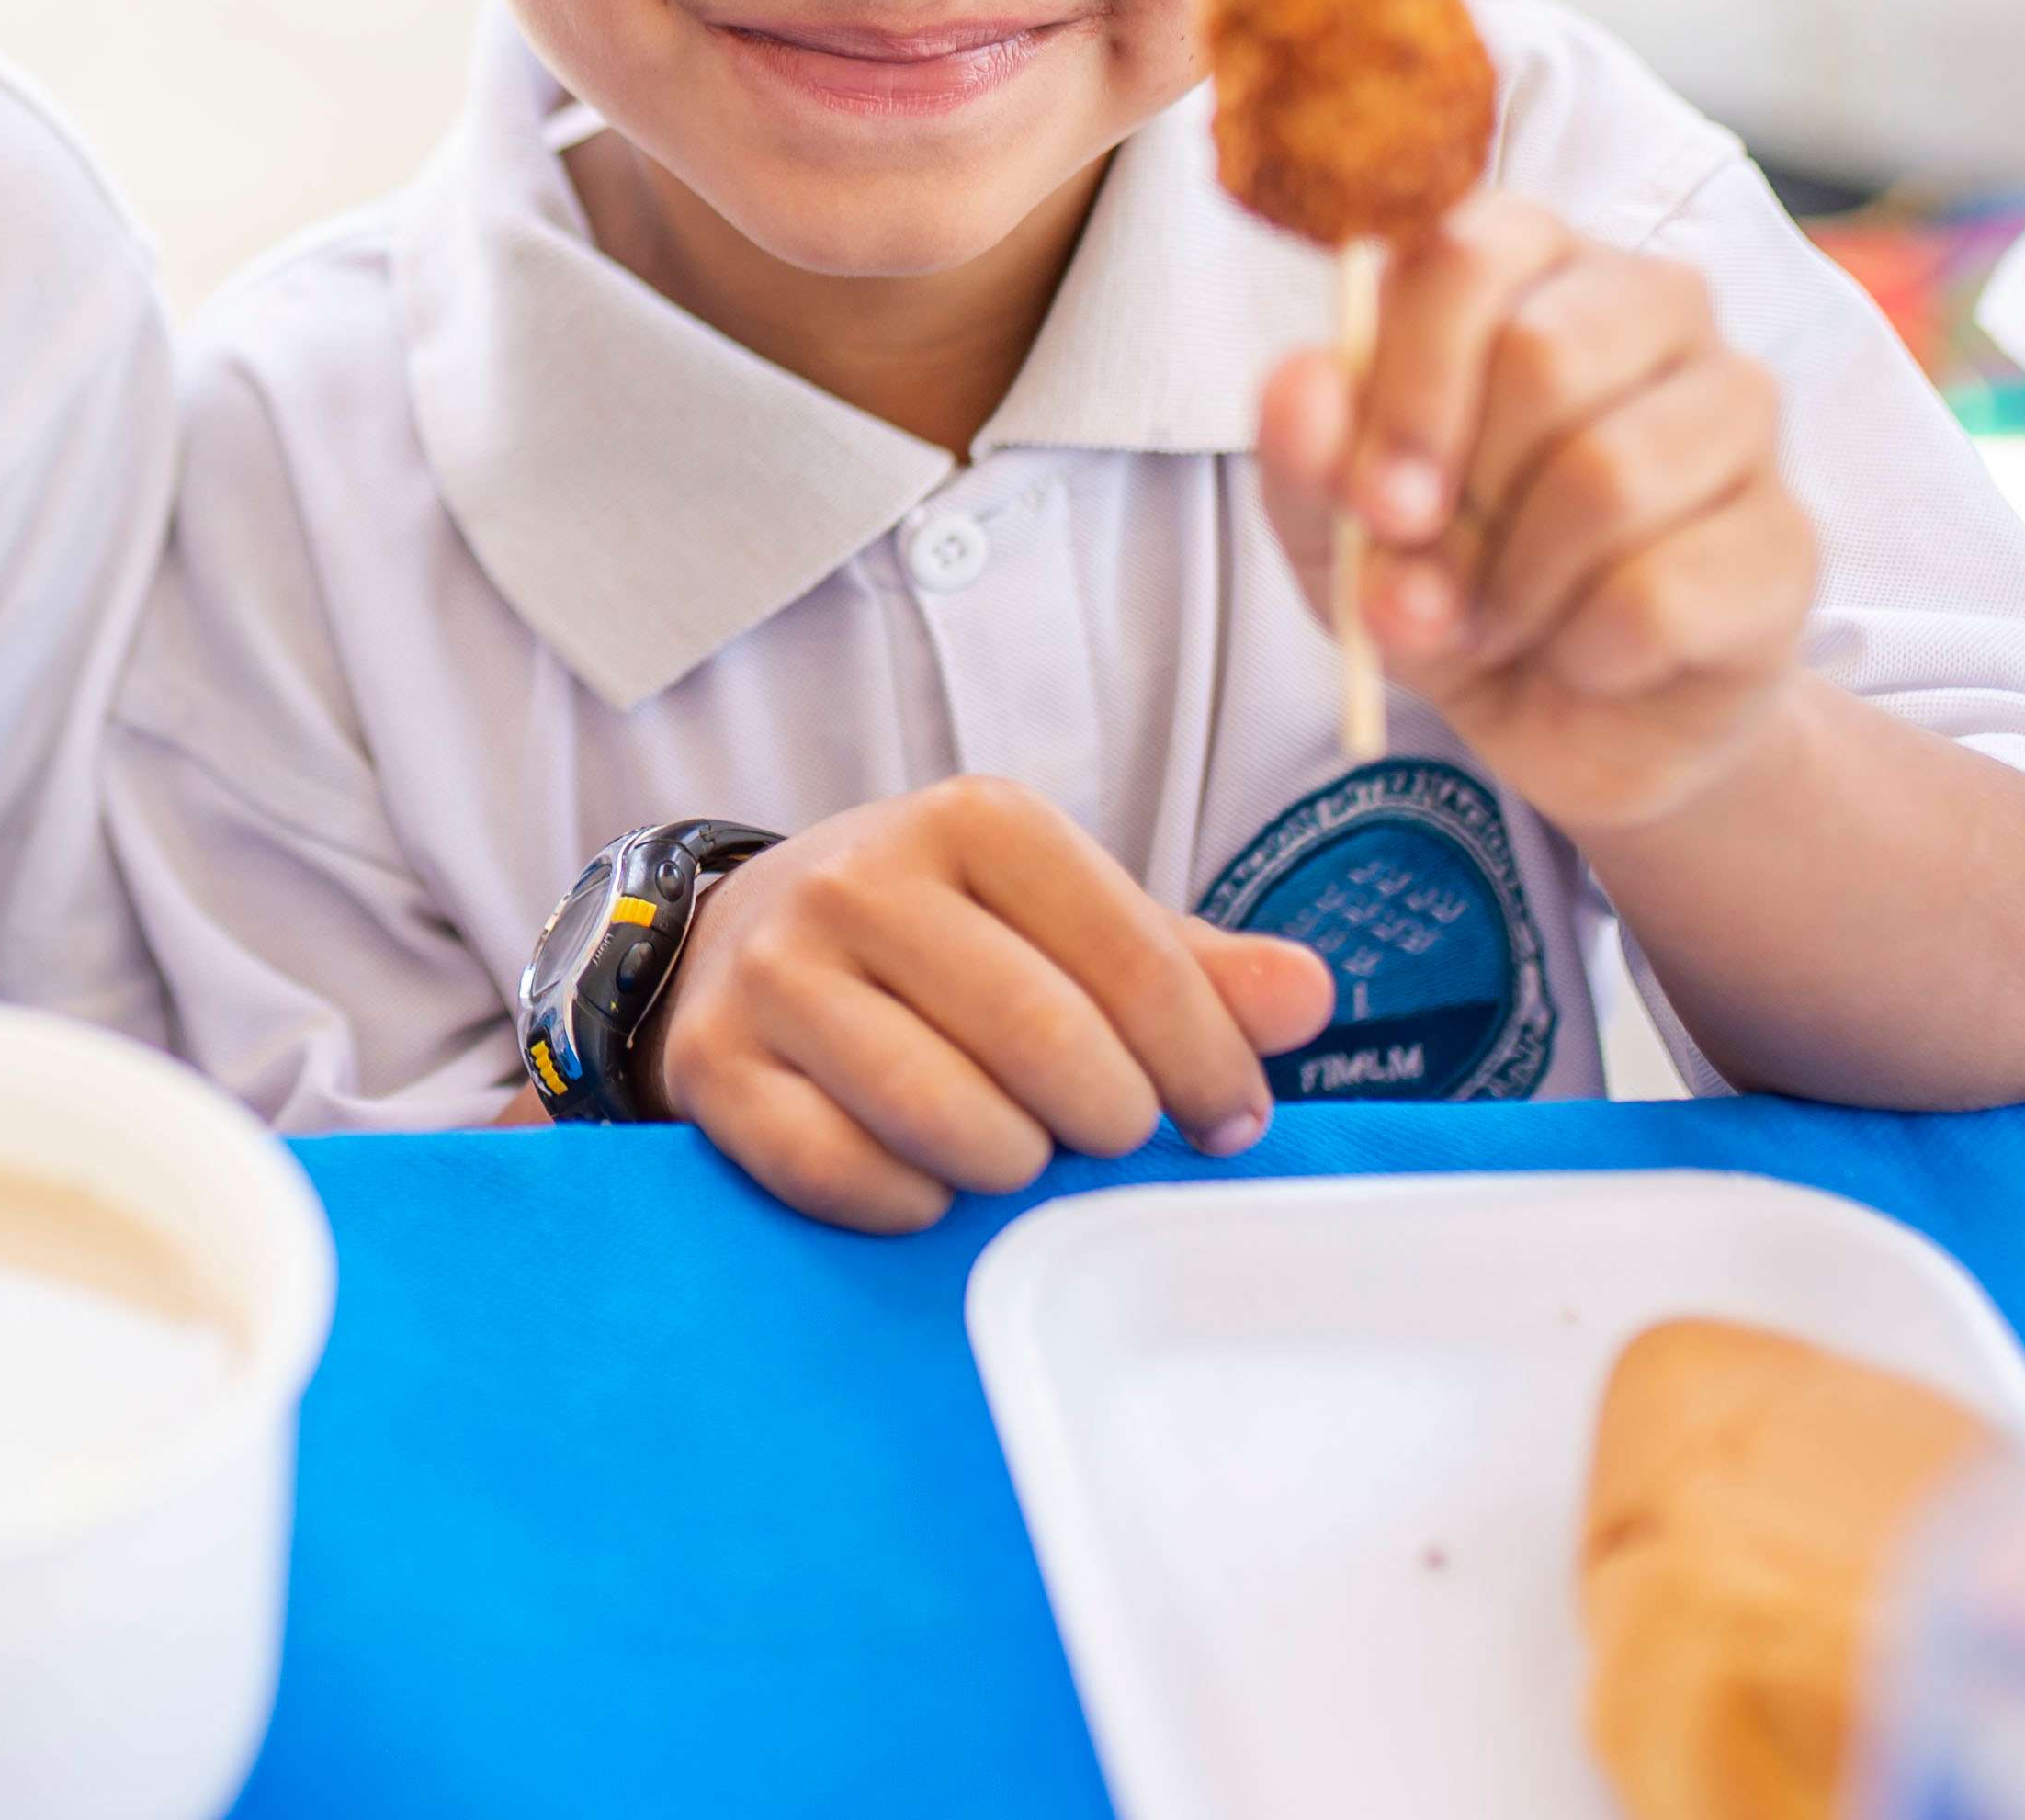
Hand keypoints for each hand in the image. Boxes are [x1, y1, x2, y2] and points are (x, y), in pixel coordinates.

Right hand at [655, 778, 1335, 1234]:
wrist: (740, 944)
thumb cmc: (945, 946)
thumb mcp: (1067, 923)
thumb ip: (1191, 966)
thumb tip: (1308, 998)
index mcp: (976, 819)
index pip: (1137, 962)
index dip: (1209, 1066)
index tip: (1228, 1121)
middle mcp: (863, 878)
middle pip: (1044, 1043)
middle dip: (1110, 1122)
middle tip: (1114, 1138)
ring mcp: (778, 972)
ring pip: (942, 1116)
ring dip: (1011, 1168)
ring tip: (1022, 1152)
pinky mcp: (716, 1065)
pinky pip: (840, 1173)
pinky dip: (909, 1203)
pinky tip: (930, 1182)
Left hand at [1261, 193, 1816, 836]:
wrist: (1580, 717)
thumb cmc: (1454, 576)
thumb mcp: (1337, 526)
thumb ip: (1305, 453)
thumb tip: (1300, 386)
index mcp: (1532, 263)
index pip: (1468, 247)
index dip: (1405, 382)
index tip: (1372, 499)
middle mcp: (1655, 304)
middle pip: (1541, 354)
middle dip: (1458, 495)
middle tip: (1428, 576)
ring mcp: (1740, 412)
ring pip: (1607, 475)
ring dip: (1514, 585)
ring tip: (1500, 618)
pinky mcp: (1790, 538)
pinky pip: (1660, 592)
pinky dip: (1584, 651)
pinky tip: (1584, 653)